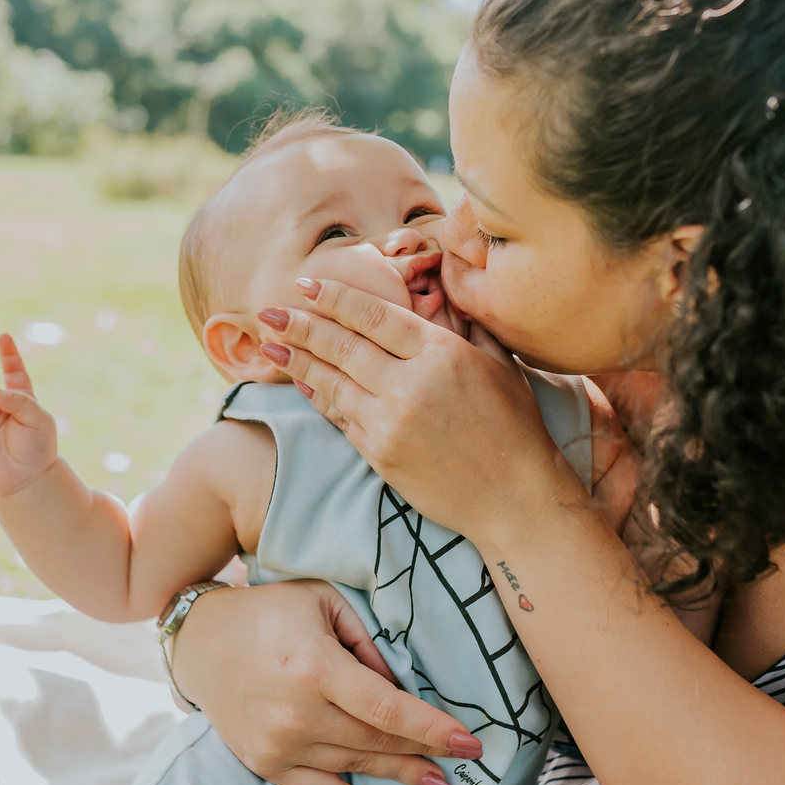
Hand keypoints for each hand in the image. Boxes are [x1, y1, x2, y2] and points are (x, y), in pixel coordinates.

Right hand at [168, 579, 485, 784]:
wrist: (199, 642)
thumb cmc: (268, 612)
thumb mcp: (323, 602)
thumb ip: (366, 642)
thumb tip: (399, 686)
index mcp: (315, 666)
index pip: (387, 707)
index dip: (432, 728)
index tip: (470, 743)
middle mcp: (297, 712)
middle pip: (376, 741)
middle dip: (425, 753)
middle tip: (465, 763)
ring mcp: (279, 744)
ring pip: (354, 767)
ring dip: (399, 776)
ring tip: (438, 784)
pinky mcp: (265, 763)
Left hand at [257, 280, 583, 544]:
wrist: (514, 498)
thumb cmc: (515, 428)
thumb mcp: (500, 365)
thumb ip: (466, 327)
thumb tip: (441, 292)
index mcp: (441, 354)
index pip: (374, 315)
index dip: (335, 298)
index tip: (305, 285)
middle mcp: (410, 385)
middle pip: (343, 346)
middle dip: (301, 326)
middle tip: (268, 311)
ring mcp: (390, 423)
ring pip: (333, 382)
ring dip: (297, 361)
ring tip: (269, 343)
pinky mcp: (379, 455)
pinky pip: (340, 418)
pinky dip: (319, 397)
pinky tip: (303, 383)